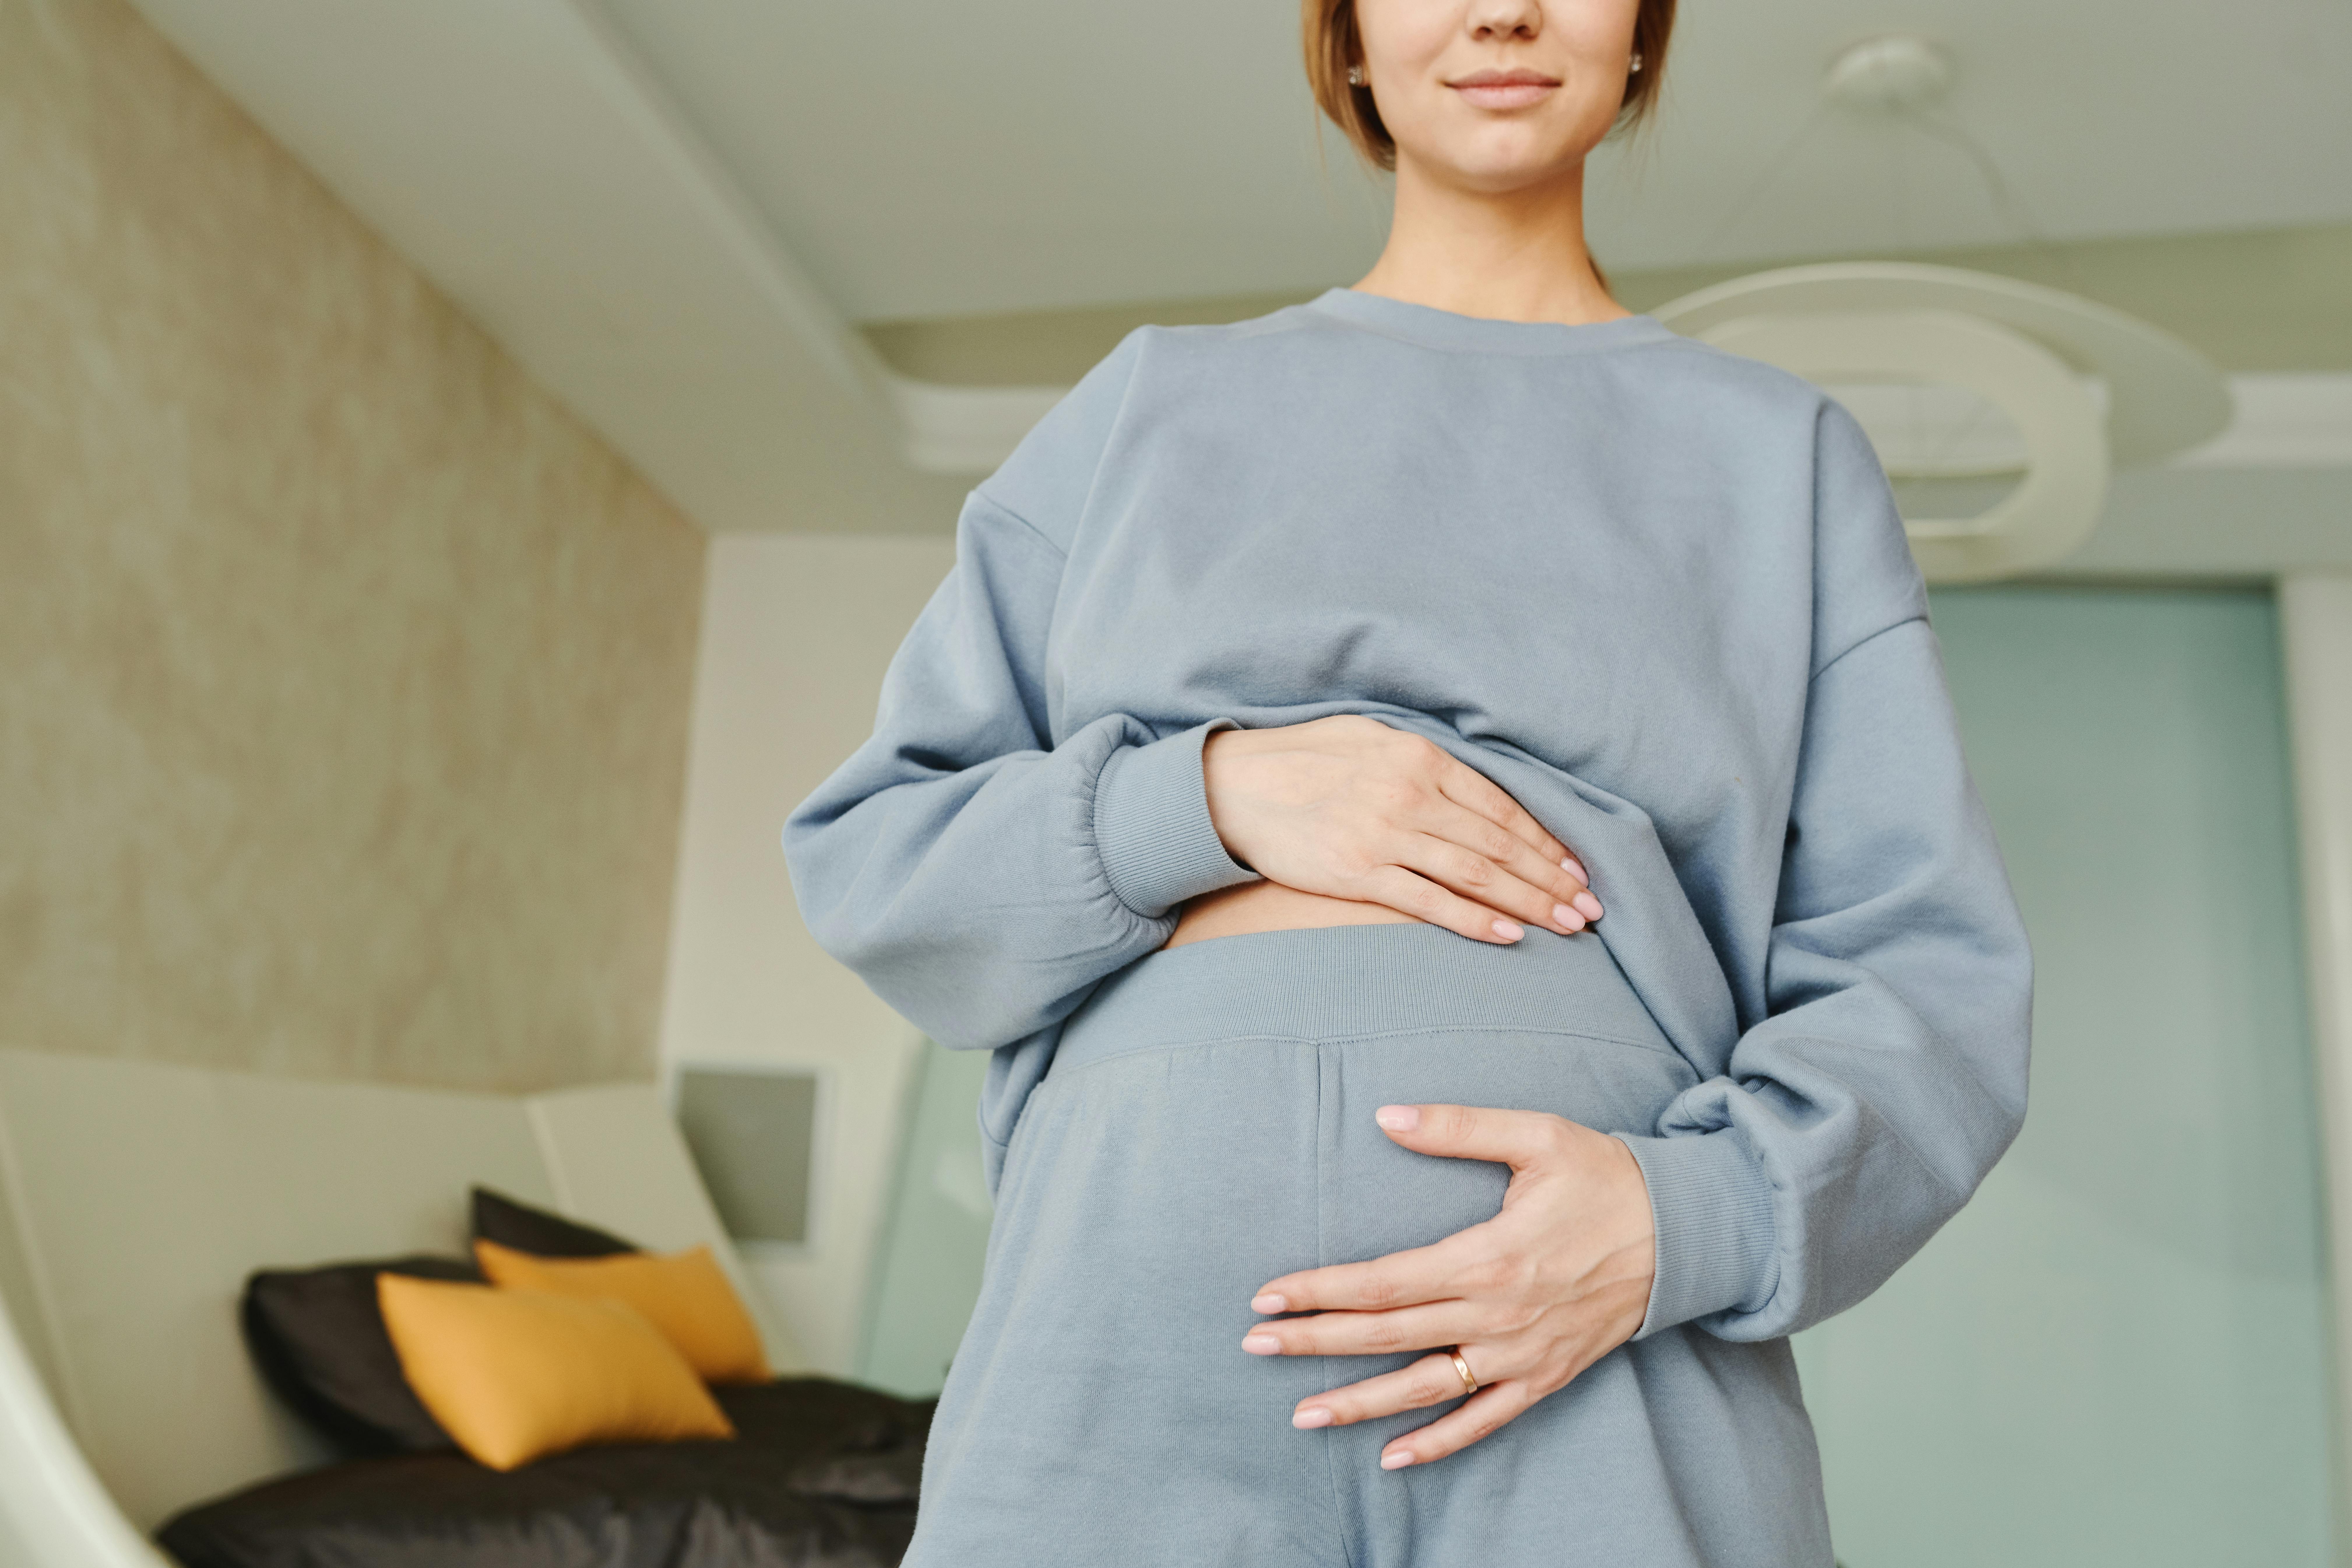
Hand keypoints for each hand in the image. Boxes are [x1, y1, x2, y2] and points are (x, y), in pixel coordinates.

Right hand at [1201, 716, 1603, 943]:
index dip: (1544, 841)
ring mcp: (1385, 835)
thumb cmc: (1302, 759)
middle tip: (1589, 908)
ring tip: (1566, 925)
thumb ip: (1421, 760)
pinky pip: (1429, 902)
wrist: (1233, 787)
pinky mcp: (1359, 873)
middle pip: (1499, 844)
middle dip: (1551, 879)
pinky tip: (1507, 936)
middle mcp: (1410, 794)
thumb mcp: (1369, 737)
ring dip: (1527, 903)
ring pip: (1475, 874)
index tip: (1575, 869)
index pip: (1501, 806)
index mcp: (1419, 758)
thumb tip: (1468, 784)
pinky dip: (1473, 920)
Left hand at [1239, 1103, 1654, 1469]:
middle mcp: (1497, 1315)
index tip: (1268, 1294)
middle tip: (1256, 1344)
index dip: (1321, 1289)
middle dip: (1315, 1341)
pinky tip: (1393, 1457)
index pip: (1382, 1281)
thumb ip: (1458, 1126)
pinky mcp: (1545, 1376)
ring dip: (1359, 1403)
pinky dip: (1438, 1443)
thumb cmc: (1606, 1177)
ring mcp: (1521, 1354)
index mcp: (1488, 1257)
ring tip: (1301, 1415)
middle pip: (1387, 1335)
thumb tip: (1386, 1114)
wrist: (1686, 1232)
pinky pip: (1483, 1419)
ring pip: (1424, 1388)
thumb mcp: (1536, 1135)